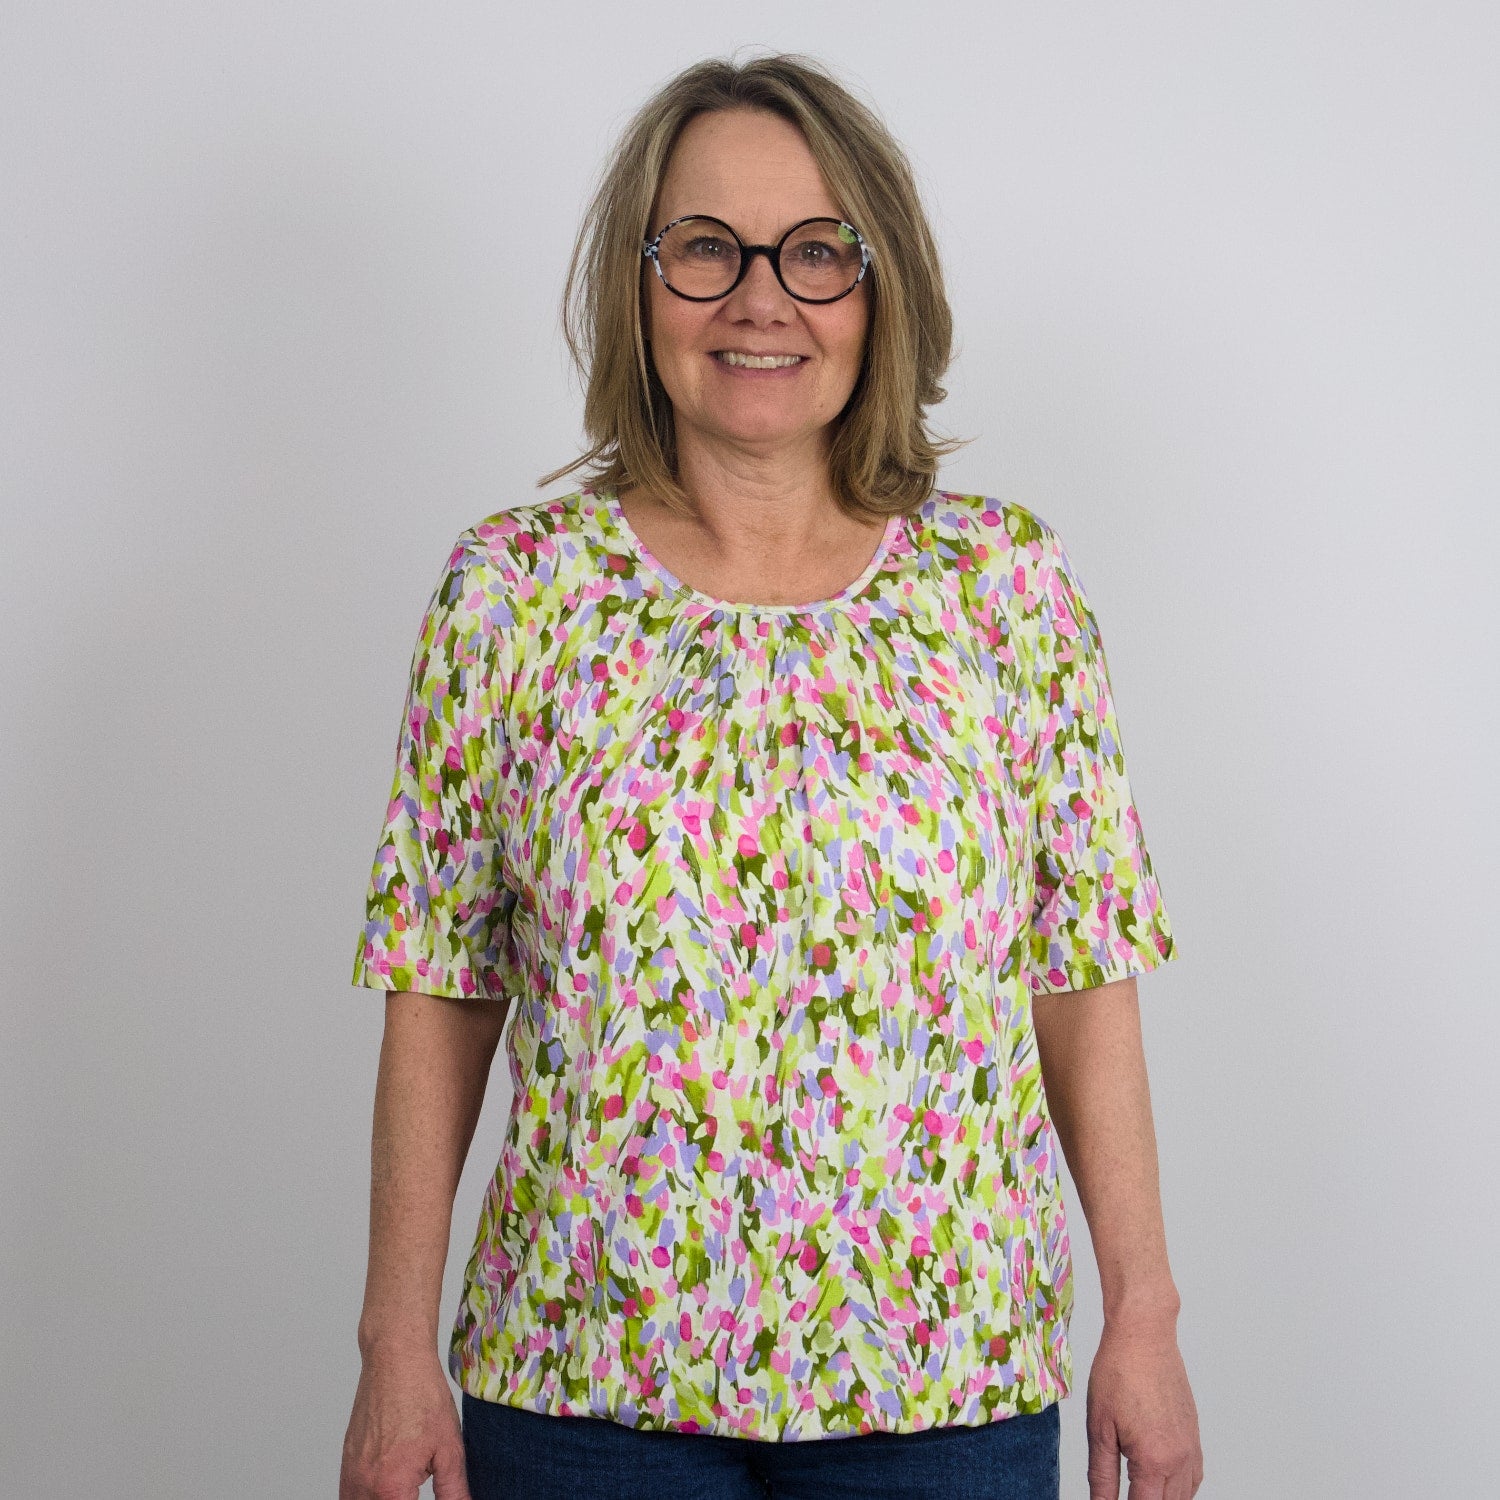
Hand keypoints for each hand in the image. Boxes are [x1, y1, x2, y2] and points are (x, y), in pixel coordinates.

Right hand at [340, 1351, 470, 1499]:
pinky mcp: (346, 1464)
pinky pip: (350, 1495)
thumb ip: (453, 1490)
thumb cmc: (422, 1395)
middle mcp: (363, 1486)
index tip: (426, 1496)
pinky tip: (389, 1490)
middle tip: (419, 1490)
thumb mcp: (449, 1448)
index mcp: (390, 1488)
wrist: (395, 1360)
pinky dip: (367, 1497)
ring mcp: (350, 1475)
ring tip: (406, 1489)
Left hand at [1084, 1318, 1202, 1498]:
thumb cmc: (1118, 1372)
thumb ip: (1101, 1475)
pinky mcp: (1194, 1435)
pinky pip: (1194, 1478)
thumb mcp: (1099, 1428)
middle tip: (1124, 1494)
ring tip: (1139, 1491)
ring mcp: (1191, 1448)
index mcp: (1154, 1460)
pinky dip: (1180, 1489)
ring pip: (1184, 1497)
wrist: (1144, 1335)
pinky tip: (1161, 1484)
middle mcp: (1179, 1459)